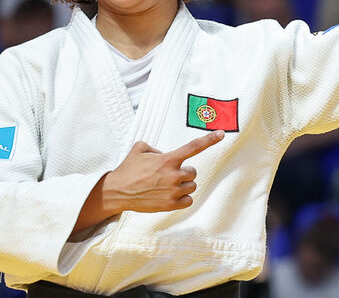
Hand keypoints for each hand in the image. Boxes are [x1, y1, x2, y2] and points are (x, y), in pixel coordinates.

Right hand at [103, 131, 223, 213]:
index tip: (222, 134)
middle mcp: (173, 175)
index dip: (209, 140)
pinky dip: (183, 198)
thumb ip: (157, 147)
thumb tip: (165, 153)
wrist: (117, 192)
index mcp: (168, 159)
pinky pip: (188, 200)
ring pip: (191, 186)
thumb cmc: (128, 169)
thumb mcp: (140, 148)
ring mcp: (173, 191)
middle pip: (193, 172)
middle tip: (169, 174)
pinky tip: (171, 195)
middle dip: (184, 172)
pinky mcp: (170, 205)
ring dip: (183, 185)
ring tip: (166, 185)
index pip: (194, 147)